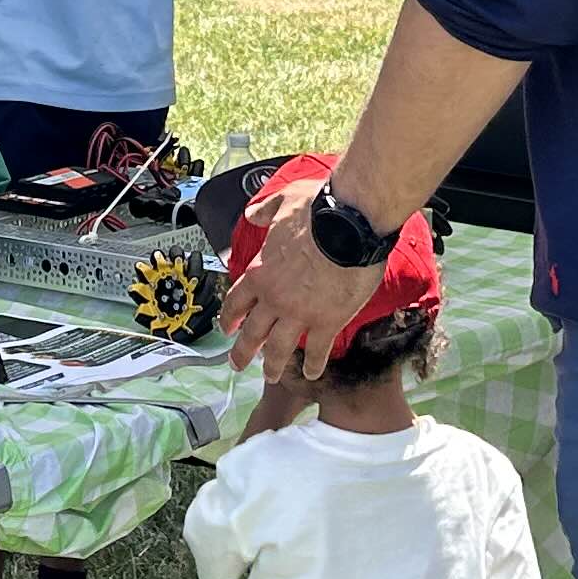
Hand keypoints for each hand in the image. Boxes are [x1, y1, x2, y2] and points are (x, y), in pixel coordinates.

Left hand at [222, 178, 373, 381]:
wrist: (350, 225)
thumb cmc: (318, 210)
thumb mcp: (283, 202)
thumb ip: (265, 211)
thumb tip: (252, 214)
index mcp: (261, 272)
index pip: (236, 301)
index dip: (230, 318)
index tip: (227, 329)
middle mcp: (274, 299)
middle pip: (252, 333)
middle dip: (243, 352)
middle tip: (238, 364)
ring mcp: (299, 314)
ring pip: (279, 349)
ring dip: (273, 365)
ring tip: (271, 375)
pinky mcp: (327, 322)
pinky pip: (316, 350)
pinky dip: (313, 364)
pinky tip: (312, 373)